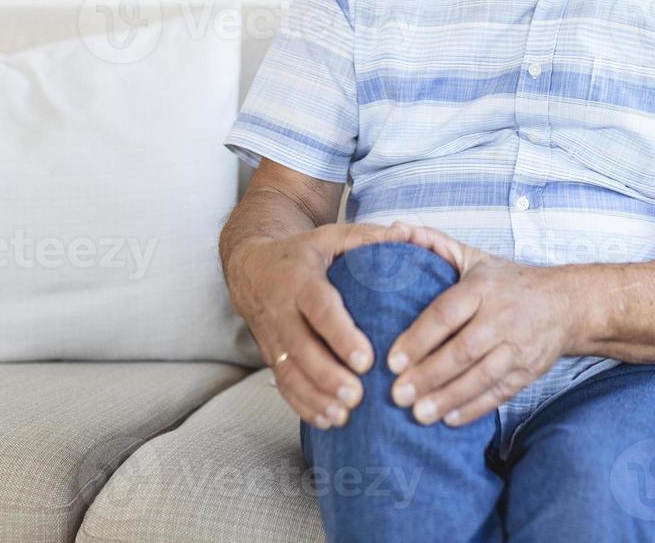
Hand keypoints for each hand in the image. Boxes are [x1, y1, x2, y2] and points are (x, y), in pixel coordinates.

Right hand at [226, 221, 415, 429]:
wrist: (250, 267)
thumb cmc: (302, 253)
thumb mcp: (329, 237)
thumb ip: (365, 238)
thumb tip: (404, 233)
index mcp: (301, 280)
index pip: (320, 309)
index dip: (340, 335)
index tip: (365, 359)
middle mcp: (282, 311)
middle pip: (301, 348)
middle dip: (328, 375)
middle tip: (357, 396)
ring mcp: (272, 337)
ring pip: (290, 372)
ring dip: (315, 397)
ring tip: (343, 416)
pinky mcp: (269, 355)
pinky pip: (283, 384)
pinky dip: (302, 405)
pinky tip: (327, 420)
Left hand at [384, 223, 581, 427]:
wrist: (566, 303)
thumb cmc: (507, 282)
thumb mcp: (474, 258)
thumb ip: (433, 244)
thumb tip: (396, 229)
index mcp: (483, 288)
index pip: (447, 314)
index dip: (419, 338)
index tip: (392, 360)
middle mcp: (502, 317)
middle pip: (463, 351)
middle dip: (428, 375)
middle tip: (397, 394)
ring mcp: (518, 346)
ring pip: (481, 376)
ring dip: (448, 397)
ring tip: (418, 414)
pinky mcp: (529, 370)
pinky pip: (500, 393)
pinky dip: (474, 408)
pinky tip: (449, 419)